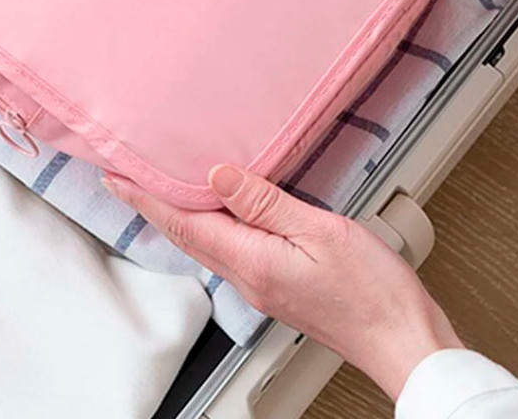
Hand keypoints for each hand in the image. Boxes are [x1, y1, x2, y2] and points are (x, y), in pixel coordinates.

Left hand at [103, 165, 461, 400]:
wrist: (401, 339)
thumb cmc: (372, 290)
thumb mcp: (321, 231)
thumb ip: (266, 204)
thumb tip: (218, 178)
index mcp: (253, 262)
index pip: (185, 225)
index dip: (147, 199)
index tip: (116, 178)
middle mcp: (248, 279)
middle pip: (189, 237)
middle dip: (153, 206)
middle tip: (126, 179)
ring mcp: (263, 287)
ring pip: (208, 245)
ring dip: (180, 216)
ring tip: (163, 188)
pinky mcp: (279, 289)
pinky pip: (232, 251)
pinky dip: (212, 227)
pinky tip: (219, 214)